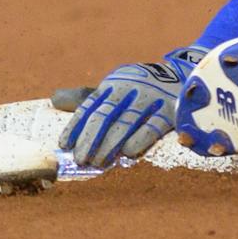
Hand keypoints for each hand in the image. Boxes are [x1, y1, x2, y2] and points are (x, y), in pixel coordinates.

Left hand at [62, 46, 203, 167]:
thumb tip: (55, 100)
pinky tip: (127, 154)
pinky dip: (139, 140)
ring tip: (98, 163)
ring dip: (110, 145)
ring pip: (125, 123)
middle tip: (80, 160)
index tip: (65, 146)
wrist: (182, 75)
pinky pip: (152, 126)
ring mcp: (151, 97)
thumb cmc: (138, 88)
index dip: (76, 126)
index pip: (90, 106)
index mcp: (113, 83)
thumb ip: (87, 97)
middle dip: (90, 139)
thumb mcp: (114, 87)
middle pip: (105, 116)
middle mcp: (129, 87)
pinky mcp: (170, 109)